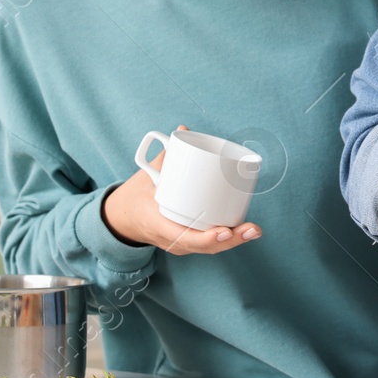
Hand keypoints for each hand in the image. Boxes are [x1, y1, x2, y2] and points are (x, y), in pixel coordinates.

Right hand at [101, 153, 261, 254]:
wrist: (124, 219)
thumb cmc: (138, 196)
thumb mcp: (146, 176)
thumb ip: (166, 154)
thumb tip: (183, 129)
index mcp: (158, 224)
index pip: (183, 237)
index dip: (205, 238)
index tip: (224, 231)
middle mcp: (171, 239)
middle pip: (204, 247)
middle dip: (231, 239)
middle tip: (252, 228)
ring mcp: (180, 244)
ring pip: (210, 248)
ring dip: (234, 240)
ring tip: (254, 230)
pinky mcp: (188, 241)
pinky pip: (209, 244)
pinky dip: (227, 239)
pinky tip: (246, 232)